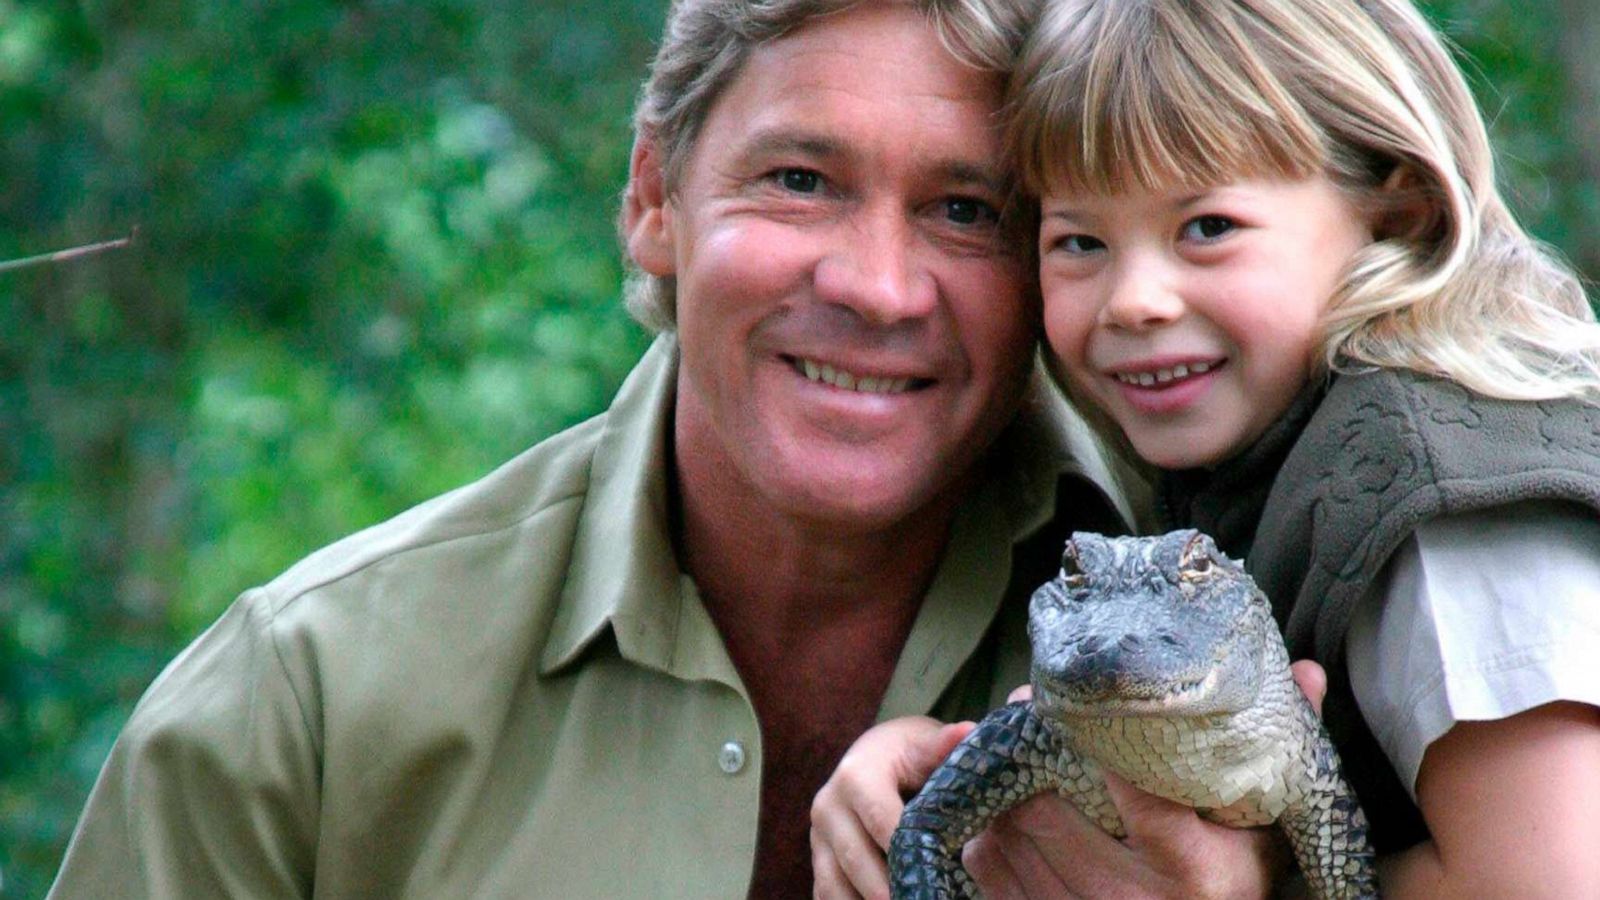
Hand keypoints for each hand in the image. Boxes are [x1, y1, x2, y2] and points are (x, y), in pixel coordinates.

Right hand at [811, 716, 975, 898]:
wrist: (876, 757)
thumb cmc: (909, 754)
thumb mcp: (926, 746)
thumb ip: (944, 745)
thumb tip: (968, 730)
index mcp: (855, 777)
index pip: (881, 821)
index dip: (907, 852)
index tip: (933, 878)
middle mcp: (827, 806)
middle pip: (856, 859)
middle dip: (886, 891)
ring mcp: (818, 836)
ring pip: (835, 883)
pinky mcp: (818, 858)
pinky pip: (826, 893)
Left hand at [963, 661, 1327, 898]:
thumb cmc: (1234, 879)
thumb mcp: (1261, 825)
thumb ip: (1274, 751)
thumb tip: (1307, 671)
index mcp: (1194, 869)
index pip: (1135, 795)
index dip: (1095, 743)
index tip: (1078, 706)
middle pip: (1049, 813)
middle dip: (1029, 754)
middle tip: (1024, 709)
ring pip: (1010, 837)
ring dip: (1003, 788)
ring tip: (1013, 748)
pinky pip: (988, 869)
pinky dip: (984, 829)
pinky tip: (1000, 801)